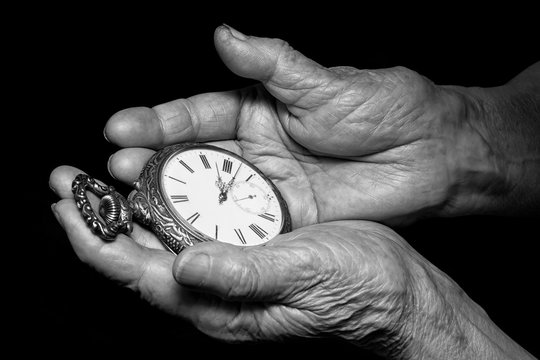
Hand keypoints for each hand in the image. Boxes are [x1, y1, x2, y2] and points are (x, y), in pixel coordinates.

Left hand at [49, 165, 533, 358]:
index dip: (94, 239)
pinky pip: (190, 227)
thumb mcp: (302, 274)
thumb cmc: (355, 287)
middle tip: (67, 179)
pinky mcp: (245, 250)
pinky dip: (166, 201)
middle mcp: (214, 289)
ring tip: (100, 174)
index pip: (134, 273)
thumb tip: (183, 266)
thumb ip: (243, 274)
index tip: (63, 205)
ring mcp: (227, 269)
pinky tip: (161, 181)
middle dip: (96, 218)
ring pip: (158, 239)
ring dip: (125, 206)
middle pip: (135, 255)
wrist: (390, 290)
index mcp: (218, 303)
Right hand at [104, 26, 539, 226]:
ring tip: (133, 204)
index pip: (196, 116)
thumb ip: (270, 64)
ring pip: (209, 197)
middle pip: (191, 160)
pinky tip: (181, 237)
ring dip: (172, 202)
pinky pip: (243, 230)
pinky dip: (214, 235)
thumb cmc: (379, 107)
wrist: (428, 154)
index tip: (121, 127)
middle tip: (117, 170)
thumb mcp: (321, 82)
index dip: (157, 121)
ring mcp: (266, 189)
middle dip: (151, 163)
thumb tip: (224, 34)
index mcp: (255, 110)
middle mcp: (252, 151)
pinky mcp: (285, 222)